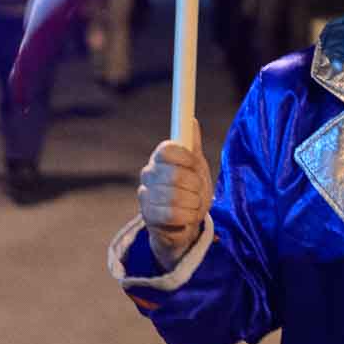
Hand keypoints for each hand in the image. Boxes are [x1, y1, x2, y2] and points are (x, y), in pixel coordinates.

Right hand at [139, 121, 210, 270]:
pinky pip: (172, 214)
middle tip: (198, 189)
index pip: (166, 150)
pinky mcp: (148, 216)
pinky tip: (188, 216)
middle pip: (174, 174)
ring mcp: (145, 195)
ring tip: (193, 203)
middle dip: (194, 184)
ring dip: (193, 201)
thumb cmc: (191, 188)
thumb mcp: (196, 165)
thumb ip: (193, 144)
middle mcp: (148, 174)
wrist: (186, 222)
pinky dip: (187, 216)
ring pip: (174, 196)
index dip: (185, 157)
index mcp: (160, 157)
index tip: (195, 164)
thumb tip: (192, 120)